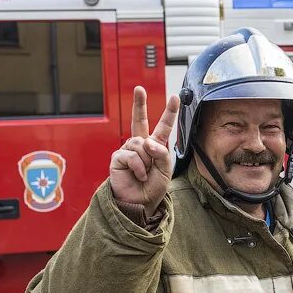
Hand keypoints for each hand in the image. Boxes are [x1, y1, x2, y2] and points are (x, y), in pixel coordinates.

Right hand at [109, 86, 179, 215]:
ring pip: (141, 144)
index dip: (169, 112)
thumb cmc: (153, 188)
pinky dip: (138, 167)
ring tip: (144, 173)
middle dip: (139, 104)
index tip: (175, 97)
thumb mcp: (165, 170)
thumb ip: (161, 153)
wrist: (140, 203)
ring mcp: (128, 150)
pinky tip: (137, 175)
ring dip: (146, 161)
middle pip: (139, 120)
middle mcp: (141, 145)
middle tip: (139, 89)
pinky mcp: (118, 157)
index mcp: (155, 146)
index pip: (163, 127)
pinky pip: (131, 155)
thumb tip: (148, 142)